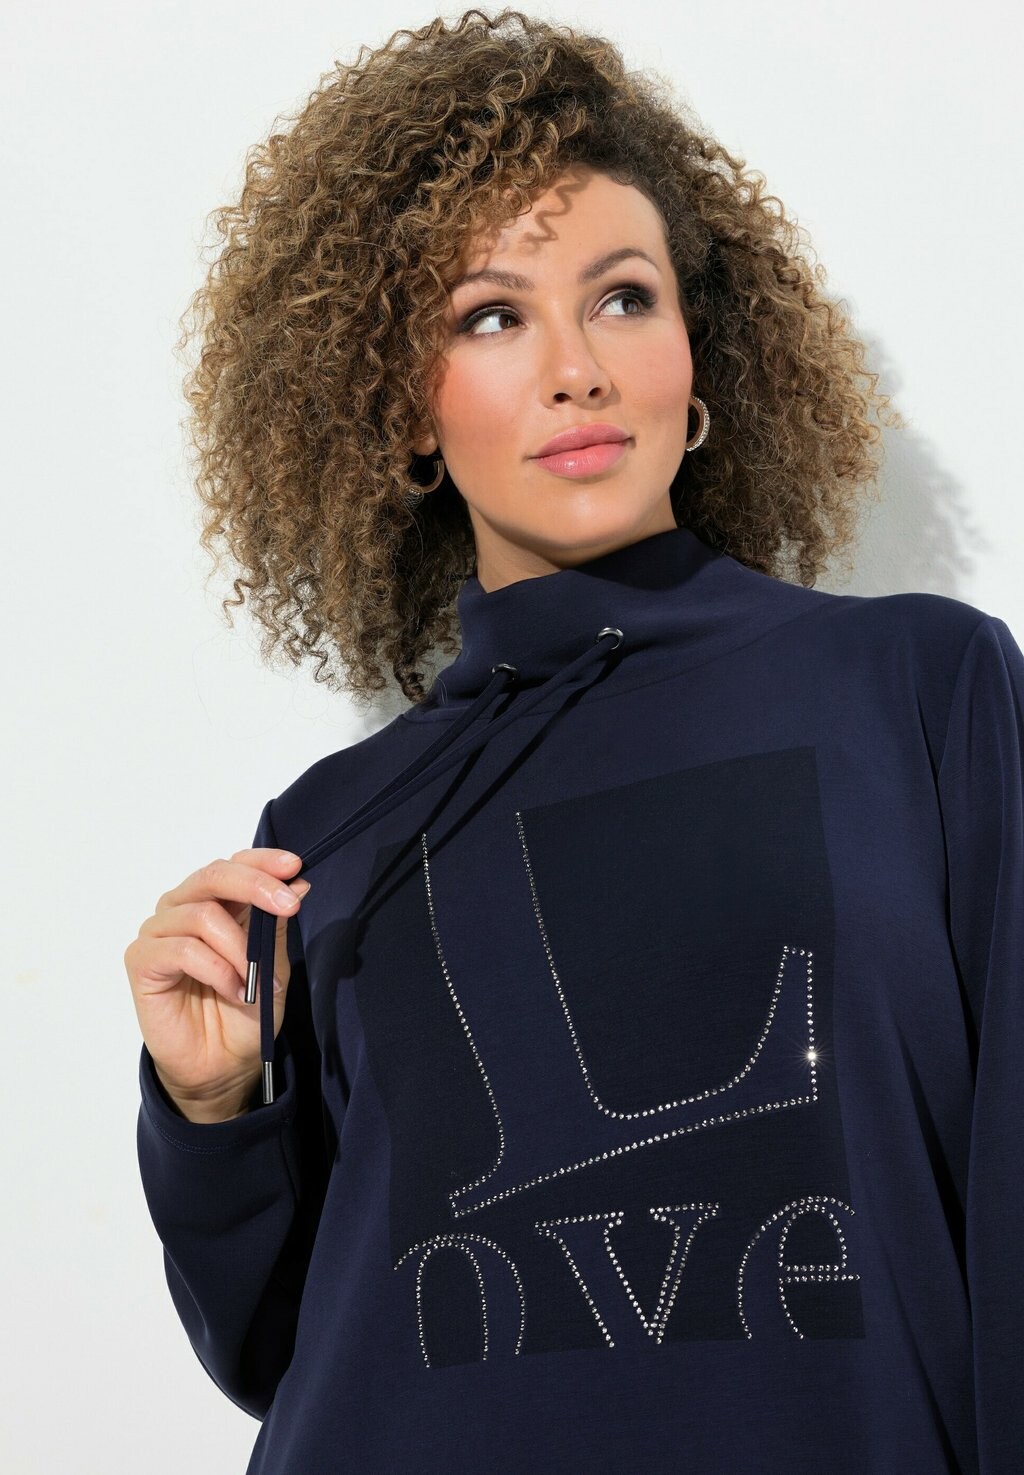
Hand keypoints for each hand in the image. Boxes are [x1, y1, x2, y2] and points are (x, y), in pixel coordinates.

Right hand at [124, 847, 309, 1119]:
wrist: (223, 1065)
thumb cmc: (246, 1013)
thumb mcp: (275, 965)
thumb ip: (277, 924)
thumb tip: (298, 884)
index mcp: (217, 902)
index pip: (234, 864)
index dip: (263, 861)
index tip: (294, 866)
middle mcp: (184, 908)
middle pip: (214, 876)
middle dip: (256, 886)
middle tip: (287, 906)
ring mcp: (160, 932)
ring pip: (202, 915)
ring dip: (239, 948)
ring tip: (255, 981)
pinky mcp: (142, 960)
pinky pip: (182, 949)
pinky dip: (217, 969)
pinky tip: (233, 990)